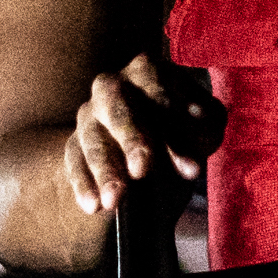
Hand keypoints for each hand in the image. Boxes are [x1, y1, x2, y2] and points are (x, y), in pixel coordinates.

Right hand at [65, 52, 225, 216]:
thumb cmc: (186, 130)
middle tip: (142, 171)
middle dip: (131, 139)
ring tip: (114, 201)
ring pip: (92, 139)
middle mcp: (111, 86)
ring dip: (105, 170)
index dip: (174, 127)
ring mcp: (89, 115)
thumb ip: (205, 122)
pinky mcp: (74, 144)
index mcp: (147, 71)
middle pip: (116, 107)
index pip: (157, 91)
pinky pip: (73, 162)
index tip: (190, 168)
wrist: (156, 152)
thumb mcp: (204, 127)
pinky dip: (83, 185)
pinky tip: (93, 206)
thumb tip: (197, 117)